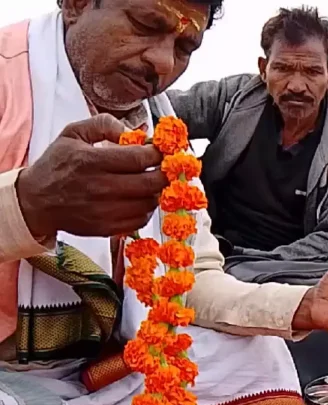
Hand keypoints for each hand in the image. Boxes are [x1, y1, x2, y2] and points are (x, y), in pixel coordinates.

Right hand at [15, 114, 166, 238]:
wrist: (35, 200)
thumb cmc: (56, 165)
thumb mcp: (73, 134)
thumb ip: (104, 125)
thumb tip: (132, 131)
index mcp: (91, 161)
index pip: (139, 158)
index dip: (158, 154)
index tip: (162, 150)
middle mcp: (99, 188)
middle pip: (150, 183)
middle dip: (164, 173)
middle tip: (164, 167)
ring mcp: (103, 211)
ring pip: (149, 203)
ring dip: (156, 192)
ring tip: (150, 182)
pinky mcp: (106, 228)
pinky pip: (140, 221)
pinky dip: (146, 209)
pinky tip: (139, 199)